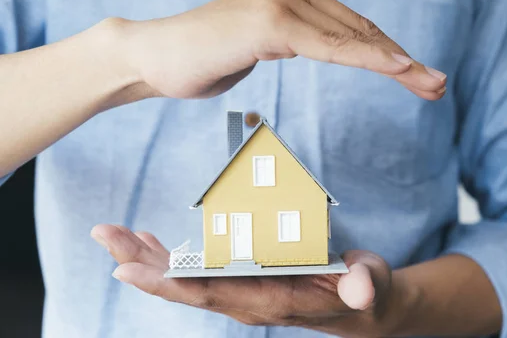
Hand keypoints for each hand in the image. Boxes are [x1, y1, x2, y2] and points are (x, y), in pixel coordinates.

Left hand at [91, 224, 407, 336]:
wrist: (357, 306)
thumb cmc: (359, 291)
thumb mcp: (366, 285)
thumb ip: (362, 285)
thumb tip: (362, 288)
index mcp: (268, 301)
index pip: (209, 294)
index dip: (168, 282)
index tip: (127, 270)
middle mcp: (245, 300)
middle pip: (184, 285)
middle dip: (142, 263)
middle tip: (104, 236)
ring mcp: (240, 291)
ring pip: (184, 277)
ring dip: (147, 257)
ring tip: (114, 235)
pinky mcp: (242, 279)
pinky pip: (196, 270)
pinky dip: (169, 255)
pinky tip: (149, 242)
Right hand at [112, 0, 445, 100]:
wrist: (154, 57)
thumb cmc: (204, 58)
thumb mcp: (260, 47)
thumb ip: (293, 39)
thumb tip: (319, 44)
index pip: (350, 27)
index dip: (388, 53)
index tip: (418, 77)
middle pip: (360, 30)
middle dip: (403, 62)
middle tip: (438, 85)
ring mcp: (281, 0)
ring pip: (352, 37)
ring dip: (398, 63)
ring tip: (431, 85)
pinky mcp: (270, 21)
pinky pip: (328, 45)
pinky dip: (366, 57)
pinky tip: (399, 67)